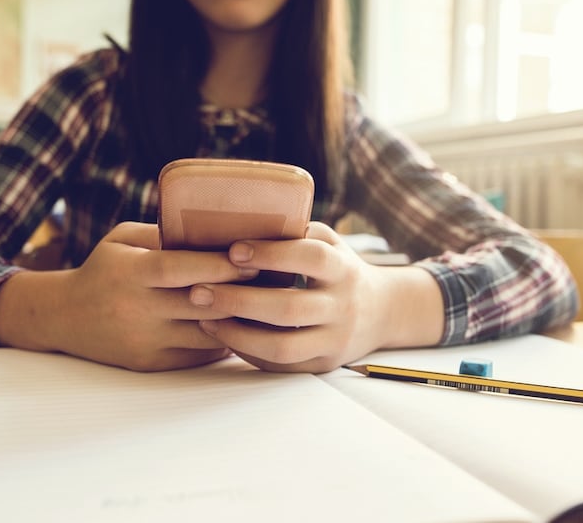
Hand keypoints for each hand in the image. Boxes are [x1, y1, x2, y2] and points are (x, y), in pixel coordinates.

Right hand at [0, 222, 258, 371]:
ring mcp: (144, 340)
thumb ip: (162, 234)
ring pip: (205, 334)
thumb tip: (215, 227)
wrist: (64, 318)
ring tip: (268, 305)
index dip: (218, 264)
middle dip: (240, 292)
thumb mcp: (122, 239)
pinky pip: (198, 355)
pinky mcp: (150, 363)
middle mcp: (137, 309)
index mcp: (130, 272)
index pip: (179, 268)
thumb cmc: (103, 270)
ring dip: (239, 321)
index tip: (251, 257)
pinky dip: (223, 341)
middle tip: (276, 279)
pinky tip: (244, 327)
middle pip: (199, 303)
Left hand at [186, 222, 443, 372]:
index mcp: (343, 268)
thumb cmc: (339, 269)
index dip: (271, 254)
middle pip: (289, 308)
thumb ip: (295, 232)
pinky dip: (248, 351)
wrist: (384, 312)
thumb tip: (239, 217)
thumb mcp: (329, 243)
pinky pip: (280, 365)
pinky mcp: (322, 364)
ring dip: (237, 333)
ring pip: (283, 346)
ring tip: (203, 318)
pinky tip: (223, 335)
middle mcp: (342, 306)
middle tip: (198, 292)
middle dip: (239, 300)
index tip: (232, 250)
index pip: (310, 259)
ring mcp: (334, 340)